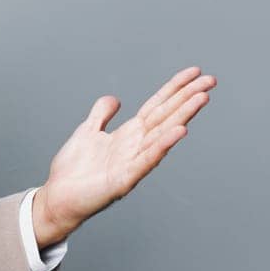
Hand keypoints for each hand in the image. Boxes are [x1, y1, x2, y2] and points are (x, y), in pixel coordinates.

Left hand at [32, 66, 215, 245]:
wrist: (58, 198)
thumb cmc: (73, 170)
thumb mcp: (87, 132)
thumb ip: (101, 115)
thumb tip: (115, 99)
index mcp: (129, 134)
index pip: (158, 106)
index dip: (175, 88)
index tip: (195, 72)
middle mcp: (136, 146)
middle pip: (167, 116)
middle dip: (188, 97)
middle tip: (211, 80)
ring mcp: (133, 162)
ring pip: (163, 134)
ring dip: (183, 116)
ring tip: (202, 97)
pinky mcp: (124, 179)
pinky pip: (147, 160)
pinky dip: (163, 145)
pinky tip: (180, 131)